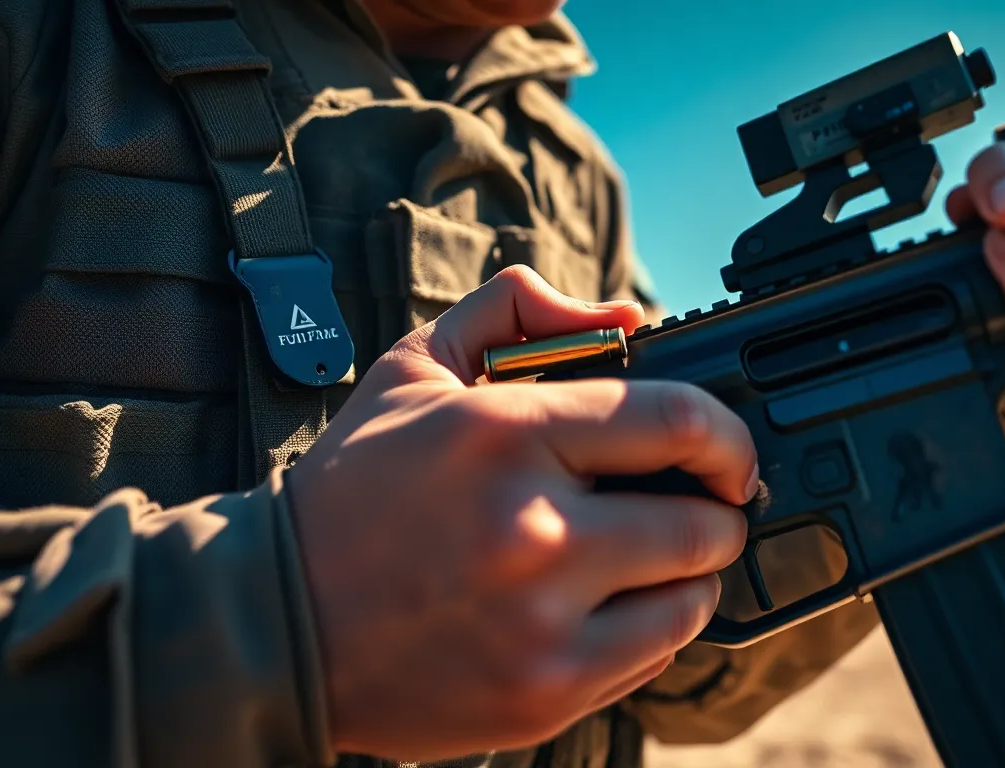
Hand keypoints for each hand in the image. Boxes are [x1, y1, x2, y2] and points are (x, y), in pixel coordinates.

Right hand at [285, 266, 756, 761]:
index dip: (729, 436)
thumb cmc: (353, 490)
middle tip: (698, 507)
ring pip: (693, 598)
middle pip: (704, 524)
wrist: (275, 620)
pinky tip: (607, 606)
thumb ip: (516, 312)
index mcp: (504, 434)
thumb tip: (620, 317)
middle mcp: (533, 529)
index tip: (729, 451)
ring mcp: (541, 622)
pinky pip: (654, 656)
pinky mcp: (544, 692)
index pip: (681, 421)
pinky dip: (651, 627)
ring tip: (651, 560)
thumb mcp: (415, 368)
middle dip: (717, 511)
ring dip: (690, 575)